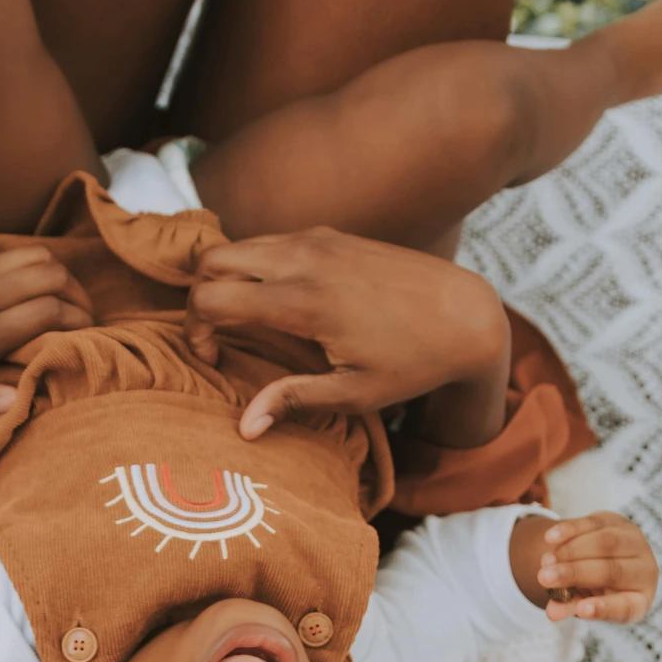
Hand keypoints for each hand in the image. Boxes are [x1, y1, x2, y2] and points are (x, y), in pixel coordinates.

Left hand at [0, 243, 92, 448]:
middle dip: (77, 293)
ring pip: (27, 256)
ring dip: (55, 275)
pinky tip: (31, 294)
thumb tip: (17, 397)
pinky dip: (27, 268)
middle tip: (86, 319)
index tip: (90, 337)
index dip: (78, 319)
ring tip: (65, 304)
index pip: (44, 310)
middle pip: (45, 272)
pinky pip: (0, 256)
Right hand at [184, 229, 509, 445]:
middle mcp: (304, 260)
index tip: (215, 358)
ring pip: (239, 244)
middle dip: (199, 297)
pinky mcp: (331, 233)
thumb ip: (293, 400)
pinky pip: (270, 240)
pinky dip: (254, 265)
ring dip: (226, 278)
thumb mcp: (355, 394)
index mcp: (304, 302)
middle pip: (212, 259)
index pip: (211, 296)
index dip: (194, 330)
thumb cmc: (413, 362)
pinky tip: (276, 300)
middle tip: (218, 336)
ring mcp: (318, 239)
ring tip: (244, 320)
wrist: (467, 314)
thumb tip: (244, 428)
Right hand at [512, 511, 658, 623]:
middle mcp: (645, 571)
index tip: (581, 610)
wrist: (604, 561)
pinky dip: (571, 529)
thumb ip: (569, 607)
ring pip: (604, 543)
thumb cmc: (595, 591)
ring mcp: (635, 542)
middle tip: (544, 578)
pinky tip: (551, 538)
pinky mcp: (618, 522)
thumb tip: (552, 613)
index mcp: (639, 600)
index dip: (604, 608)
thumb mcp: (583, 603)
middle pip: (611, 571)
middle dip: (574, 573)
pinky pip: (595, 523)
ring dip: (570, 551)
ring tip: (546, 562)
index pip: (625, 607)